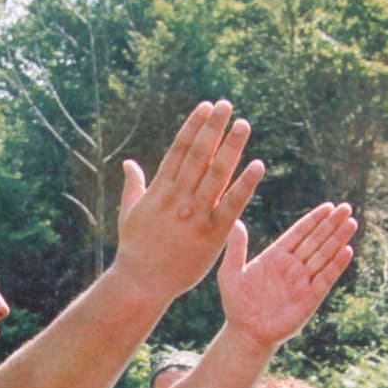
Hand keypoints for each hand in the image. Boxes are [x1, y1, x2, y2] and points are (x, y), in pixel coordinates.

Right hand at [113, 101, 264, 303]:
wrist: (142, 282)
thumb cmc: (135, 249)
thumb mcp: (129, 213)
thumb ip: (134, 185)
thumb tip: (129, 162)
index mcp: (160, 190)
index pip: (179, 150)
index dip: (194, 126)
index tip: (206, 106)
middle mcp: (179, 198)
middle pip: (199, 155)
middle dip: (213, 127)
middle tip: (227, 105)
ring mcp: (196, 214)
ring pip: (216, 173)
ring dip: (231, 147)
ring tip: (243, 125)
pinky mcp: (212, 233)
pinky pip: (232, 204)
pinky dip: (245, 184)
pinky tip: (258, 165)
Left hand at [217, 204, 356, 347]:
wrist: (246, 333)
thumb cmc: (237, 304)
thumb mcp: (231, 273)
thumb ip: (236, 248)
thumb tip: (236, 222)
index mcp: (276, 257)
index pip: (299, 233)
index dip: (314, 220)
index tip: (329, 206)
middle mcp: (292, 267)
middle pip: (316, 240)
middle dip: (331, 225)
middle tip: (347, 208)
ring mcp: (303, 282)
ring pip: (324, 256)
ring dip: (338, 239)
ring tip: (351, 223)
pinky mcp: (310, 298)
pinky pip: (325, 278)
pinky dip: (336, 265)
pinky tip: (346, 250)